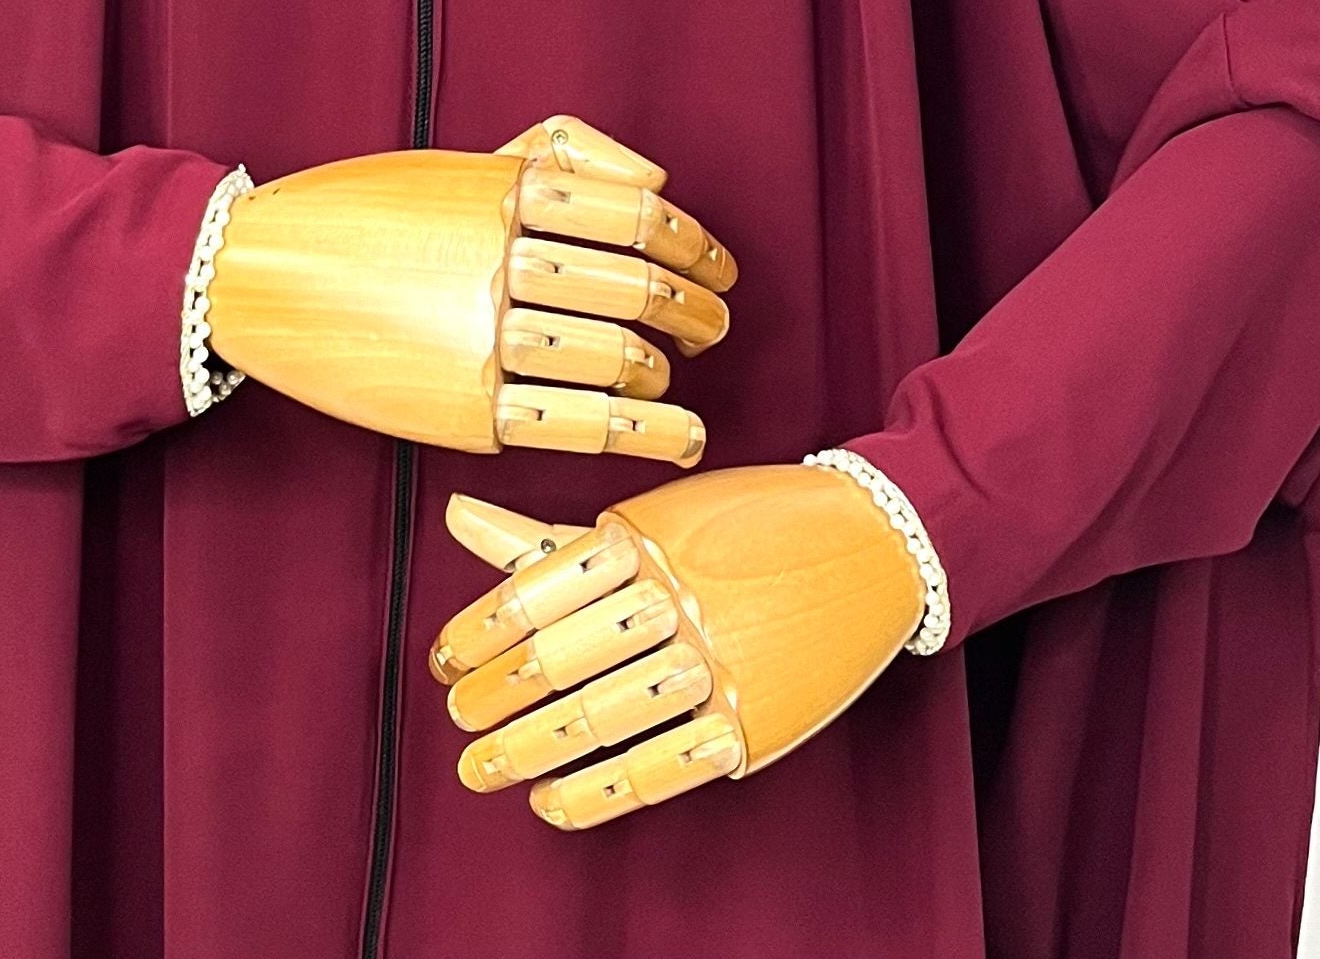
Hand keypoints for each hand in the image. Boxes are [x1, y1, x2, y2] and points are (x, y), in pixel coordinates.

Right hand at [204, 115, 734, 464]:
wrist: (257, 275)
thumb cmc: (369, 210)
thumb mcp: (461, 161)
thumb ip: (561, 153)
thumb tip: (657, 188)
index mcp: (504, 190)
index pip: (637, 216)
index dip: (695, 246)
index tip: (717, 269)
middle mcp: (498, 258)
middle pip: (635, 288)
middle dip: (693, 312)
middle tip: (711, 326)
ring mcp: (479, 338)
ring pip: (613, 356)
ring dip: (662, 371)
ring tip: (674, 376)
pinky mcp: (461, 411)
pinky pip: (572, 423)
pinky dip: (639, 431)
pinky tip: (674, 431)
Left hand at [427, 463, 926, 827]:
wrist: (876, 540)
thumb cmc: (745, 525)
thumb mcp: (654, 520)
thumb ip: (553, 538)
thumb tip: (454, 517)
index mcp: (645, 539)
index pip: (537, 591)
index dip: (480, 633)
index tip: (443, 661)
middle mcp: (677, 599)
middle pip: (563, 658)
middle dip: (496, 697)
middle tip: (458, 719)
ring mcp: (719, 662)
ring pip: (603, 716)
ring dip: (530, 750)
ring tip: (484, 767)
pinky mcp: (754, 720)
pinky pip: (662, 767)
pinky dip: (600, 792)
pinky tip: (553, 801)